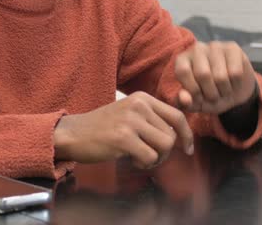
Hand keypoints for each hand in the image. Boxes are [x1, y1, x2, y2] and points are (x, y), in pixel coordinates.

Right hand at [53, 92, 193, 168]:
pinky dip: (143, 163)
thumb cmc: (102, 128)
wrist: (73, 133)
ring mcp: (131, 120)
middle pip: (171, 136)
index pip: (177, 116)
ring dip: (155, 158)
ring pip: (164, 146)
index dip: (187, 135)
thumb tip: (178, 136)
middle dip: (164, 152)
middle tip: (149, 156)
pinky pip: (150, 157)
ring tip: (139, 157)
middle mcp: (139, 105)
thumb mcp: (129, 113)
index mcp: (143, 98)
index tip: (188, 148)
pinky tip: (130, 159)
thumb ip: (151, 119)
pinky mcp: (123, 138)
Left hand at [173, 41, 257, 114]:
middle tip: (214, 98)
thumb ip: (186, 103)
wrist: (235, 90)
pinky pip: (235, 73)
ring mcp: (215, 46)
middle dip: (211, 94)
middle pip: (203, 74)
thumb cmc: (210, 95)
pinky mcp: (233, 48)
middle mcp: (197, 49)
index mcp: (182, 59)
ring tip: (224, 91)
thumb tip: (184, 99)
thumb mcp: (196, 103)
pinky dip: (235, 85)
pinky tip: (233, 83)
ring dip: (224, 91)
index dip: (192, 90)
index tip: (199, 99)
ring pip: (220, 76)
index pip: (183, 72)